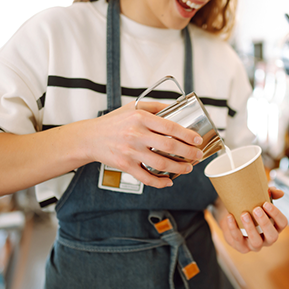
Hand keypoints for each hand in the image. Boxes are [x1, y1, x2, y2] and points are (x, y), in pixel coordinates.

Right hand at [83, 101, 203, 187]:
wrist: (90, 137)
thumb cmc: (114, 122)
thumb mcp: (133, 107)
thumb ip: (155, 107)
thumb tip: (176, 108)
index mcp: (140, 118)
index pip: (170, 127)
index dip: (187, 135)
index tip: (197, 140)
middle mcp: (136, 135)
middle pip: (169, 147)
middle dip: (188, 153)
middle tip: (198, 155)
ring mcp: (130, 152)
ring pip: (161, 164)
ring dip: (178, 168)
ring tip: (187, 168)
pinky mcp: (125, 165)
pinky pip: (146, 178)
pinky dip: (159, 182)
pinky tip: (168, 181)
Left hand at [218, 187, 286, 252]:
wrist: (230, 216)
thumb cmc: (248, 208)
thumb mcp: (258, 200)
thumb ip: (270, 194)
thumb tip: (279, 192)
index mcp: (275, 227)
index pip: (282, 223)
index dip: (276, 214)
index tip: (266, 203)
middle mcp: (267, 239)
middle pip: (273, 236)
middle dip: (265, 223)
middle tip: (256, 209)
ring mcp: (255, 245)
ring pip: (256, 242)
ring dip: (250, 227)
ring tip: (244, 214)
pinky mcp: (241, 247)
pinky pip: (238, 240)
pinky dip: (233, 228)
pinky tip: (230, 217)